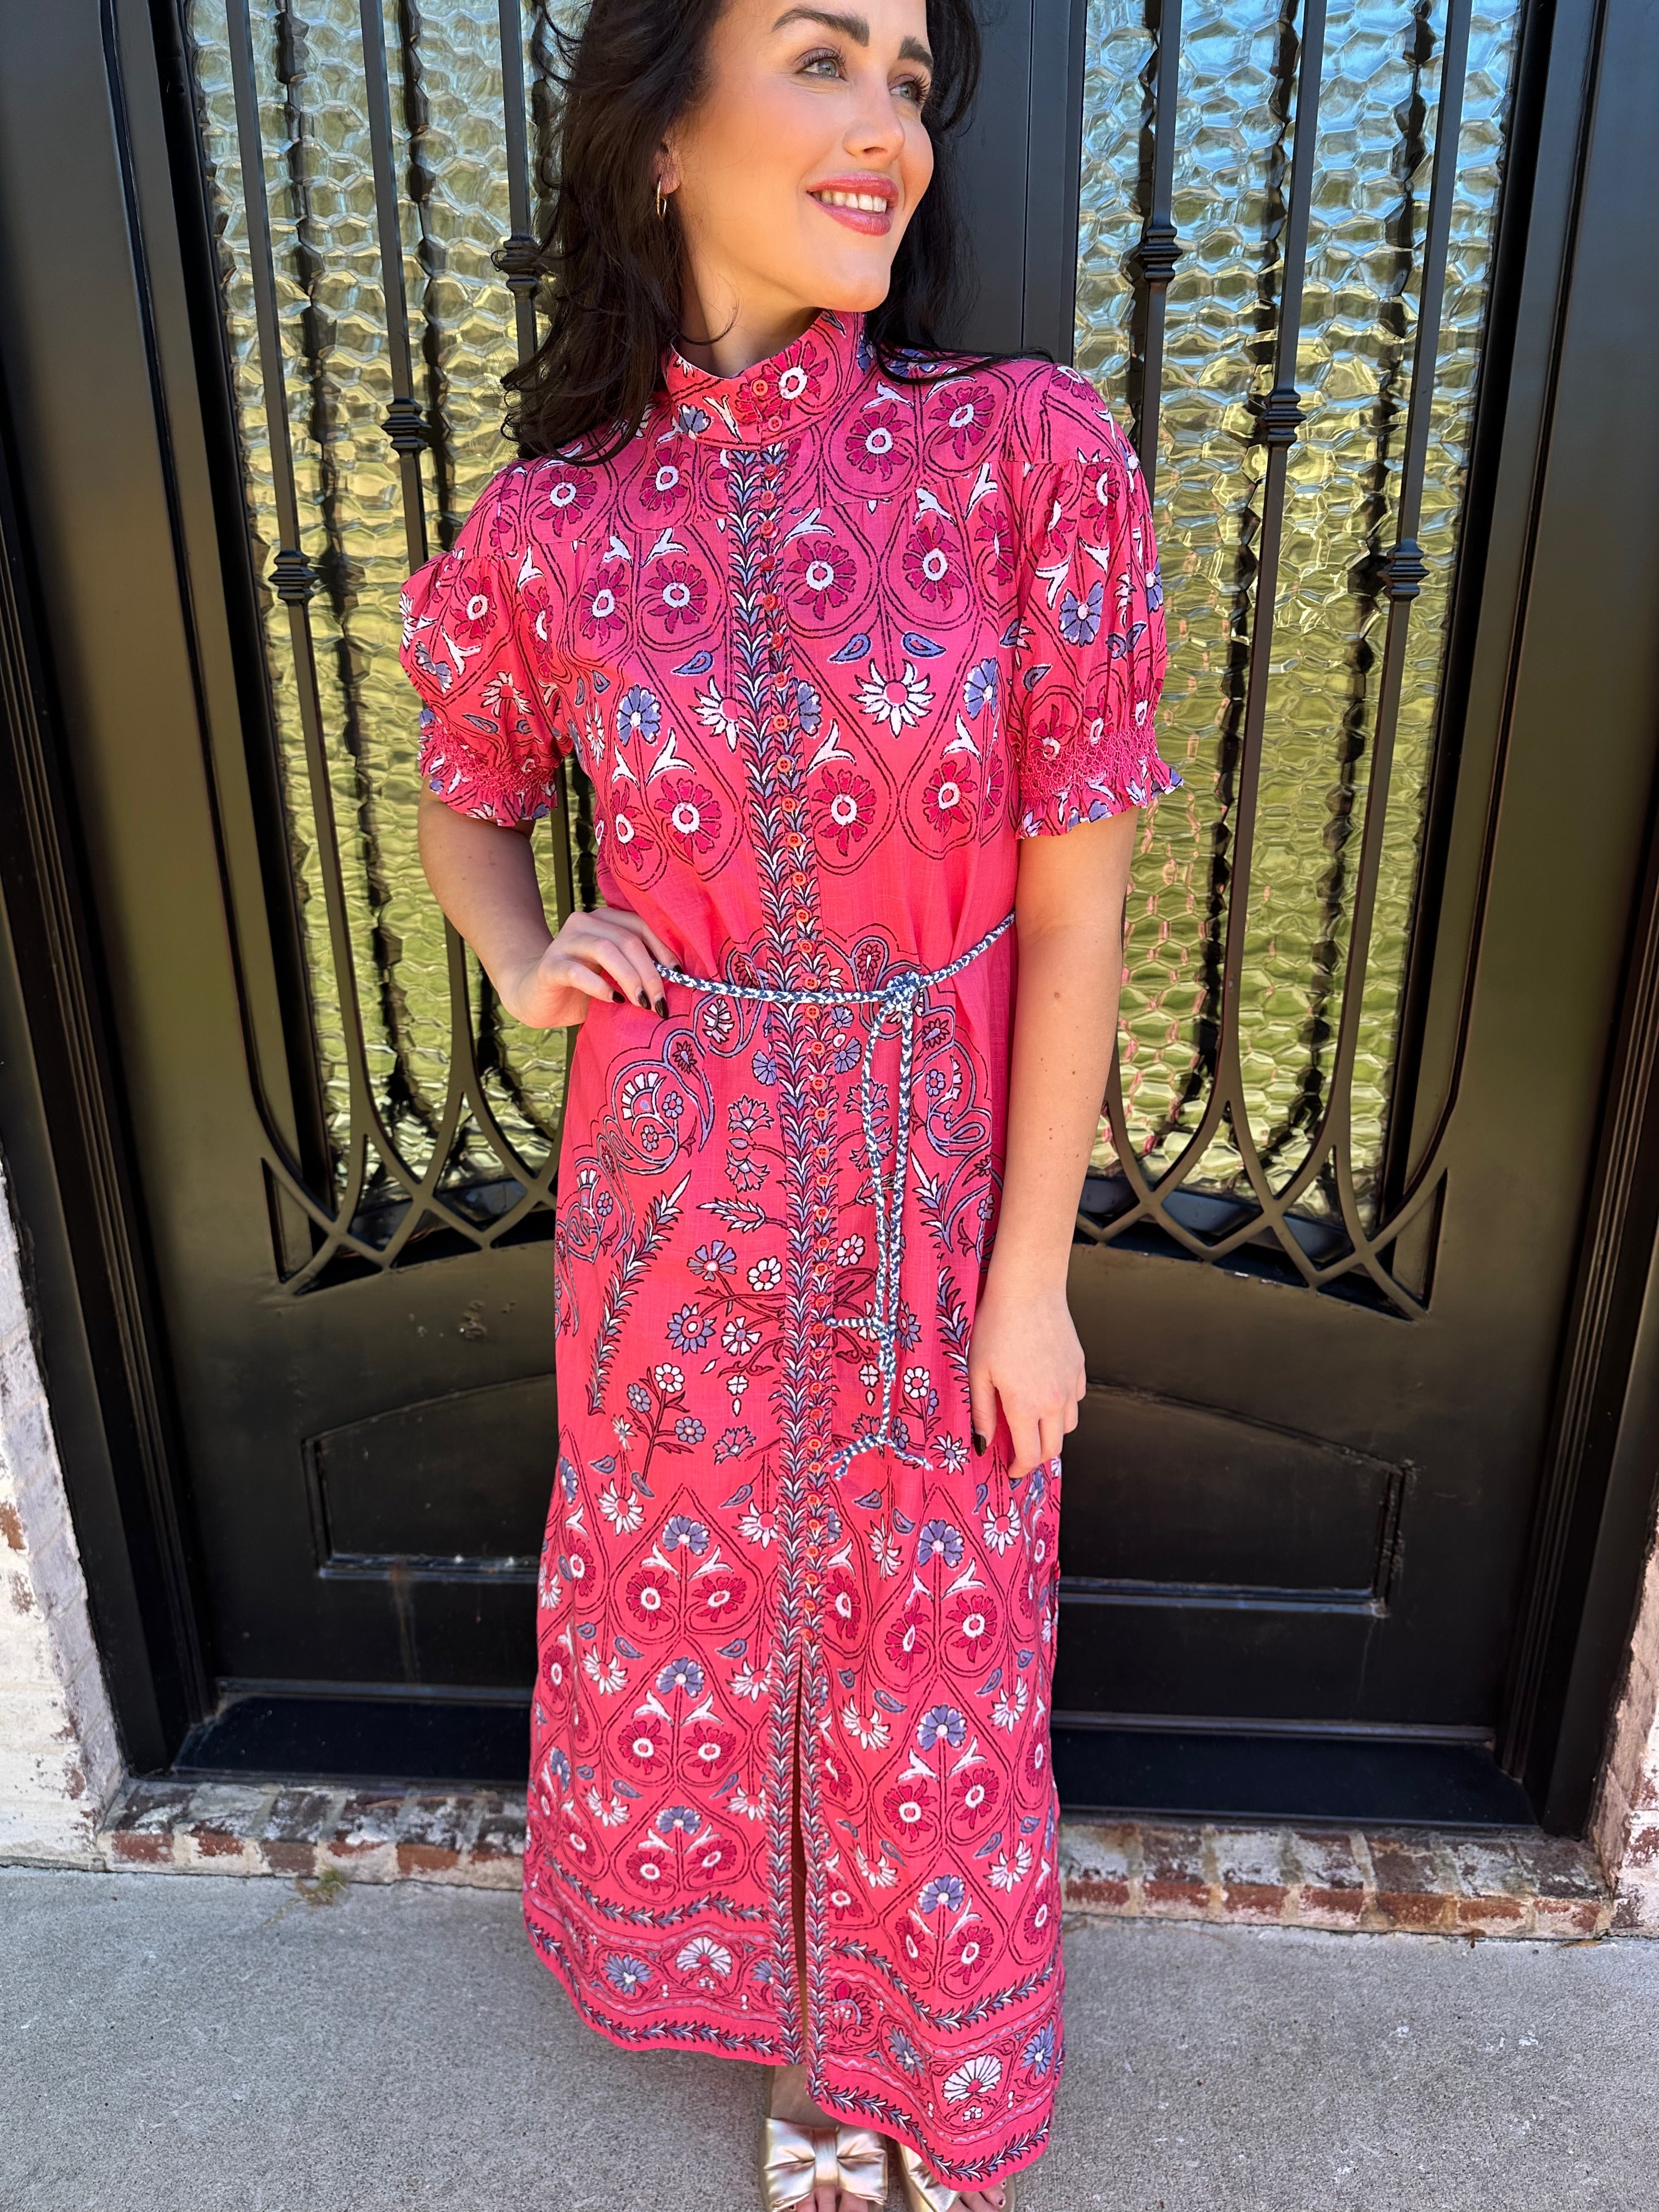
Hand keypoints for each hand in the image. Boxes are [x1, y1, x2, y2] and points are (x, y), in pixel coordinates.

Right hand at [497, 903, 676, 1027]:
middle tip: (660, 1001)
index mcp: (605, 920)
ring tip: (642, 1002)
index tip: (680, 975)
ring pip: (605, 949)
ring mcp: (564, 941)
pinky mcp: (550, 965)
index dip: (663, 949)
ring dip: (629, 978)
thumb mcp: (616, 975)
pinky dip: (599, 986)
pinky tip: (612, 1000)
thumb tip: (678, 980)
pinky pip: (577, 971)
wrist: (536, 997)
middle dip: (650, 971)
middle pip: (628, 939)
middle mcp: (585, 923)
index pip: (641, 925)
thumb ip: (638, 968)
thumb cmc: (584, 987)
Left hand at [967, 1275, 1085, 1476]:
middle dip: (1037, 1457)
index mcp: (1026, 1406)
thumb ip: (982, 1413)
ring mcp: (1071, 1384)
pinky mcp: (1079, 1367)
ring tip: (1032, 1422)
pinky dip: (1063, 1406)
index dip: (1019, 1468)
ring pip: (1069, 1425)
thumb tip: (983, 1445)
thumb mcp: (977, 1372)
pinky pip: (1076, 1399)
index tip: (1010, 1469)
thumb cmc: (996, 1327)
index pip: (1030, 1455)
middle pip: (1055, 1448)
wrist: (1029, 1290)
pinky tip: (1046, 1393)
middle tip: (1020, 1453)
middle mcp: (1054, 1401)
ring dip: (1052, 1432)